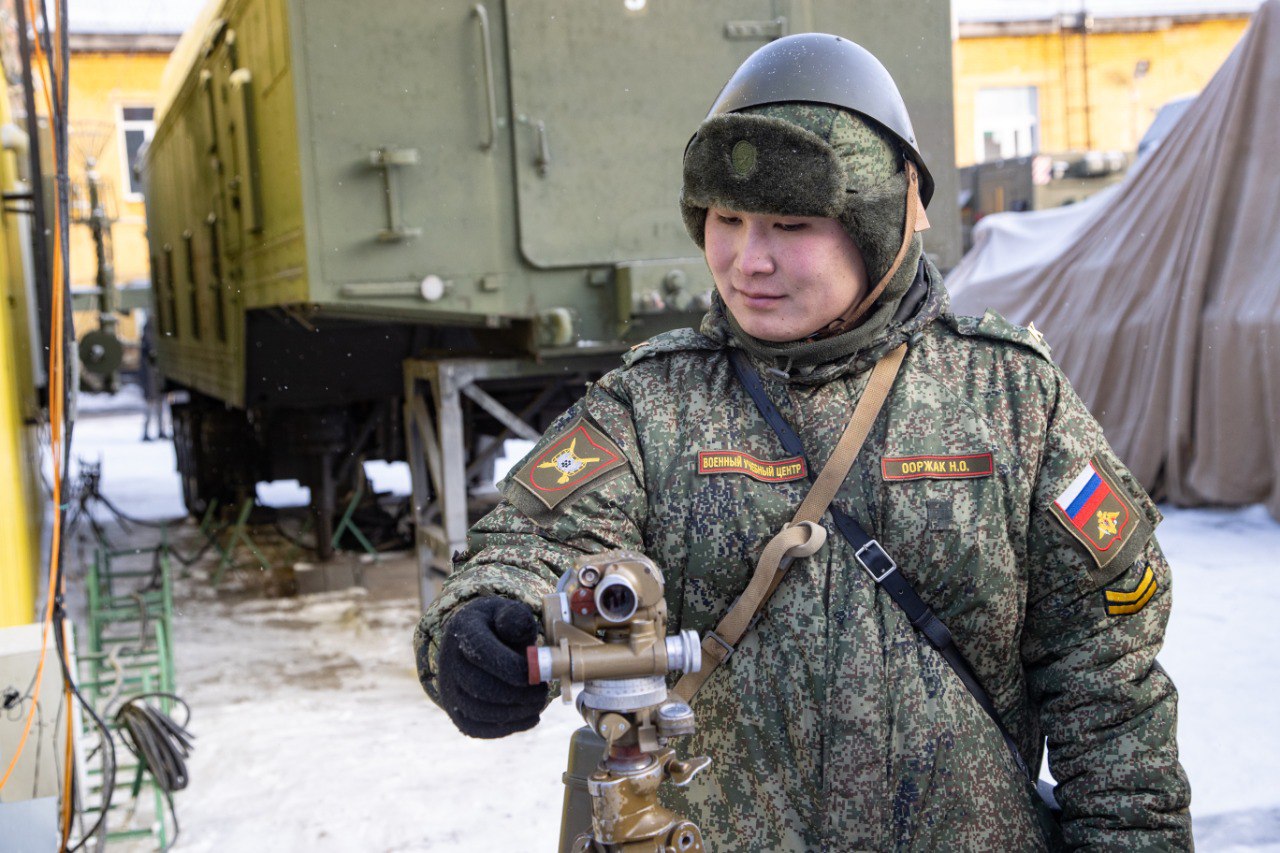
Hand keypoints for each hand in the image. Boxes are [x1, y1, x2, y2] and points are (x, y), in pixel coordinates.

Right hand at [437, 596, 547, 737]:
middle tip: (542, 693)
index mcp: (463, 632)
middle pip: (481, 687)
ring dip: (515, 713)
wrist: (469, 640)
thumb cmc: (496, 627)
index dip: (515, 668)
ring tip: (538, 703)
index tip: (539, 674)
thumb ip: (515, 618)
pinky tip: (529, 718)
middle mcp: (449, 662)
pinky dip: (506, 728)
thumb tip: (517, 628)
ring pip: (479, 711)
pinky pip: (477, 727)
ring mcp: (449, 689)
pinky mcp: (456, 711)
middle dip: (518, 694)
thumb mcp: (506, 612)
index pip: (484, 654)